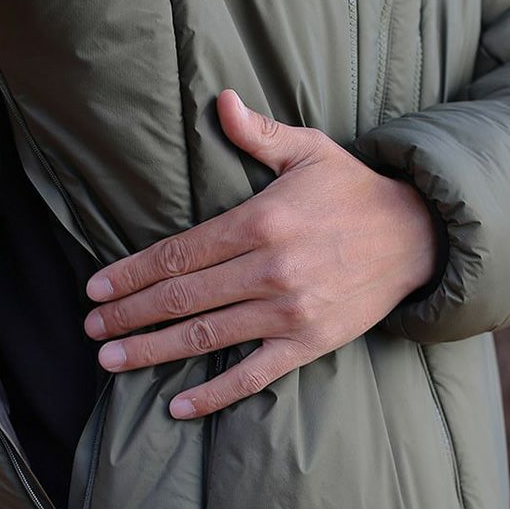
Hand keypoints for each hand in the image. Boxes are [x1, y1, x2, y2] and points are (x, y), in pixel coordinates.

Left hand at [83, 90, 437, 418]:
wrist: (417, 237)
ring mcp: (287, 312)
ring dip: (152, 351)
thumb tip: (220, 100)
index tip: (96, 289)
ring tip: (111, 360)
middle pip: (180, 297)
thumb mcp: (309, 151)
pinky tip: (178, 408)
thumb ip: (258, 133)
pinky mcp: (307, 343)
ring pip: (205, 337)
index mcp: (259, 223)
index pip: (177, 254)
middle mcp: (268, 270)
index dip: (131, 274)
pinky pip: (252, 376)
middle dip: (129, 315)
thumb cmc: (352, 192)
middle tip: (92, 328)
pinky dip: (213, 395)